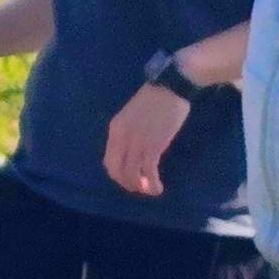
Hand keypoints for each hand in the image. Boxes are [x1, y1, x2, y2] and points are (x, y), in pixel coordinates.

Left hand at [104, 82, 189, 197]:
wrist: (170, 87)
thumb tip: (132, 153)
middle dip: (127, 184)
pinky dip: (152, 183)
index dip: (118, 175)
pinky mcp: (153, 145)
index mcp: (115, 129)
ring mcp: (137, 142)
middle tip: (139, 188)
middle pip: (117, 170)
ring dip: (140, 187)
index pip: (109, 161)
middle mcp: (122, 138)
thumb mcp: (132, 117)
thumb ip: (129, 134)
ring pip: (132, 174)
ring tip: (150, 190)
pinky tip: (158, 188)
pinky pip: (148, 171)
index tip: (129, 179)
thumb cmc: (154, 99)